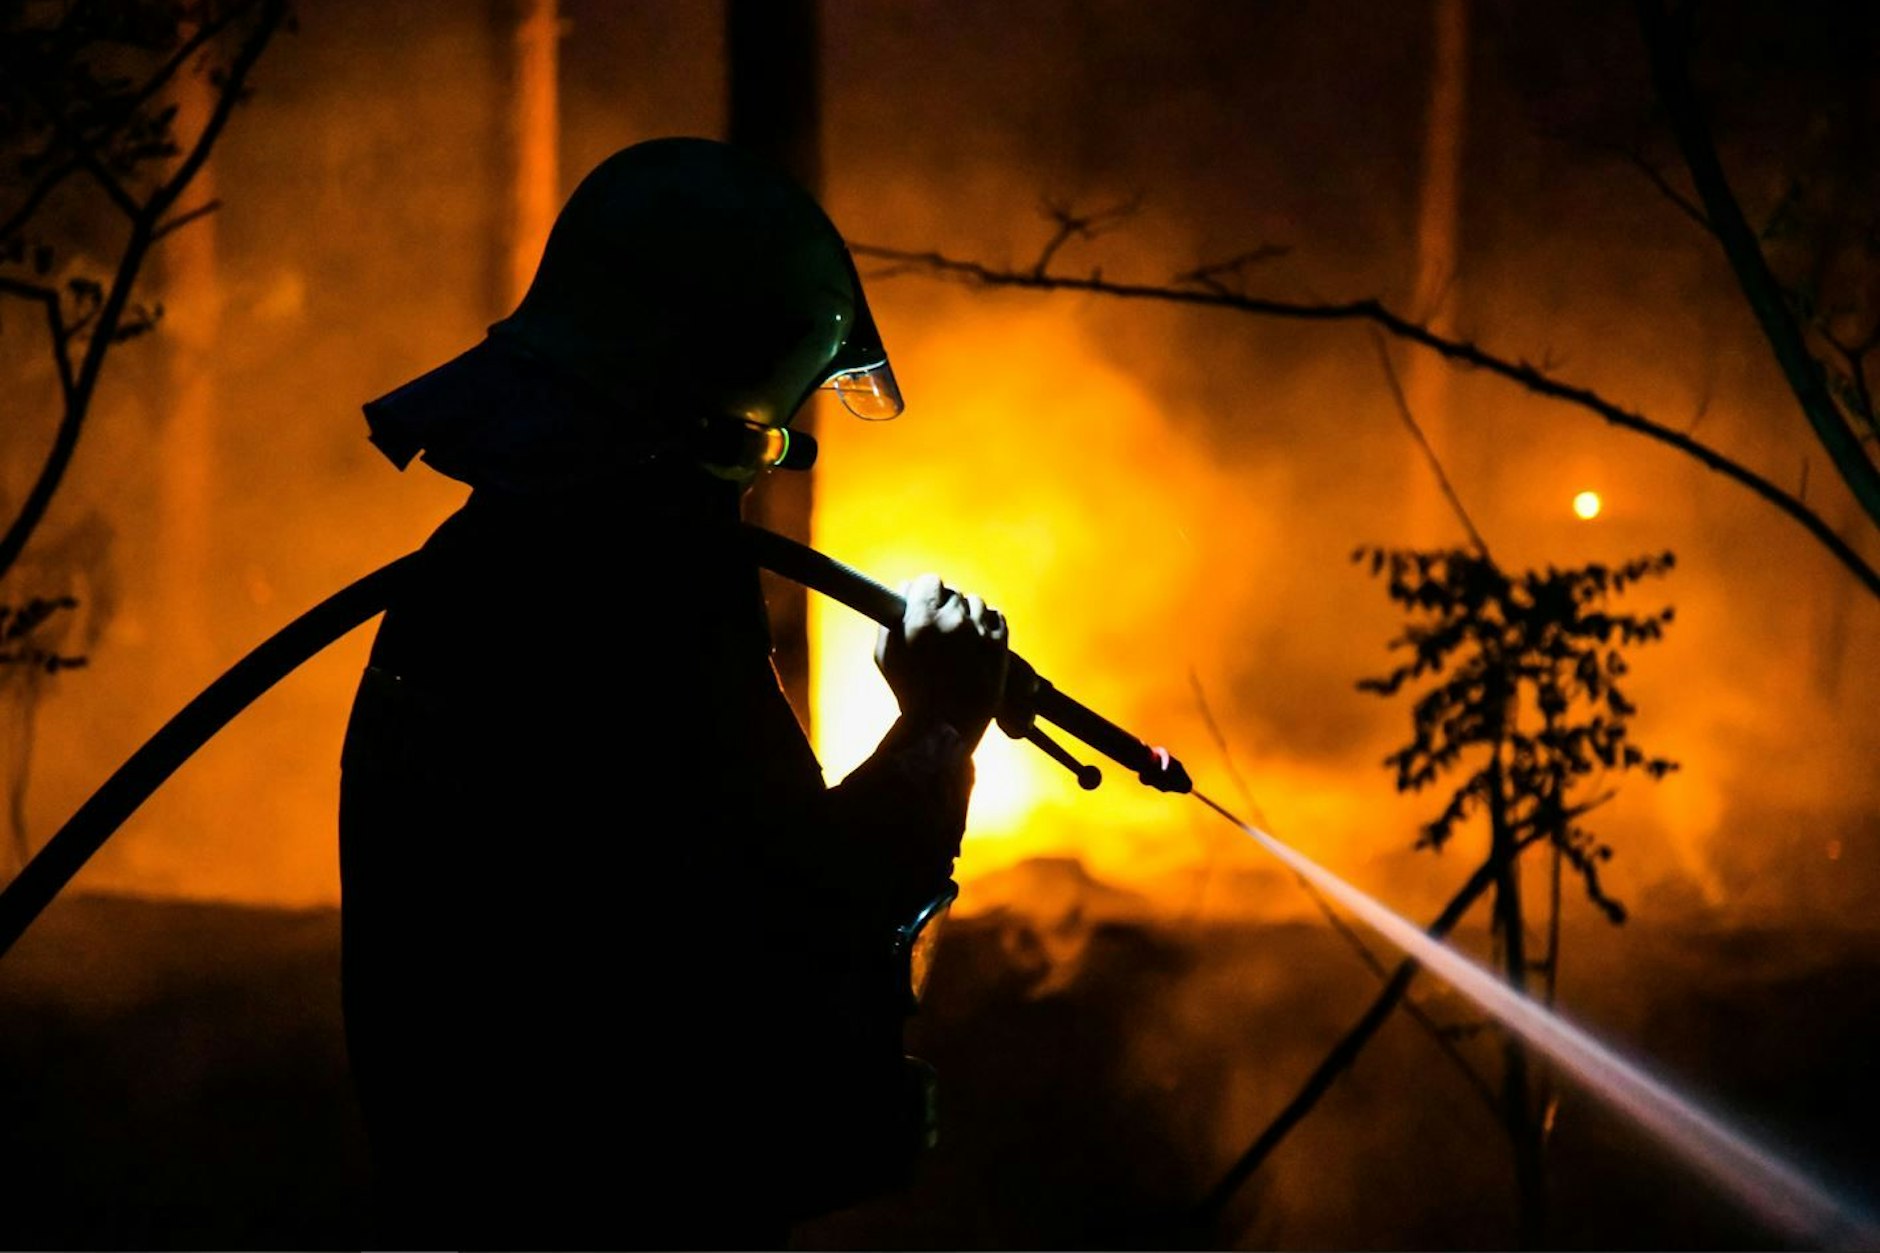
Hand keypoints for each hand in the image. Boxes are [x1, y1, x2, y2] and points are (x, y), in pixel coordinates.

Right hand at [875, 574, 1009, 748]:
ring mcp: (979, 632)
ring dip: (968, 614)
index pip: (929, 581)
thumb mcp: (886, 656)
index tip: (925, 602)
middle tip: (942, 626)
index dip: (926, 592)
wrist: (946, 727)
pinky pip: (995, 616)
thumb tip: (903, 590)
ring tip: (961, 637)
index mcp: (921, 620)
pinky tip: (979, 638)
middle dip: (946, 606)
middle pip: (953, 593)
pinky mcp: (999, 644)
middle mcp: (952, 621)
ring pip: (975, 602)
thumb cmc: (911, 694)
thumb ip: (892, 619)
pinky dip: (987, 623)